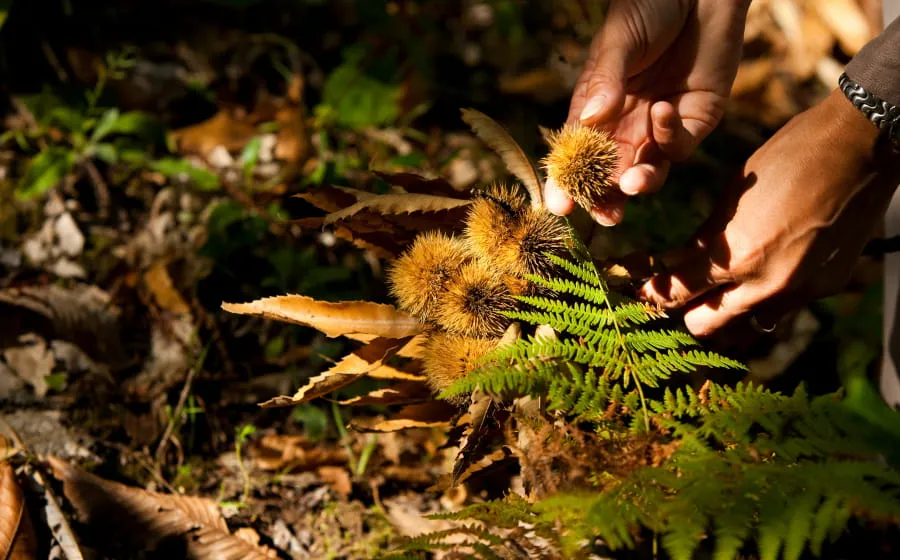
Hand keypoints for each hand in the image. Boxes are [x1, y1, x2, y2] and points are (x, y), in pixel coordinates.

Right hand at [545, 0, 750, 224]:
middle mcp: (627, 123)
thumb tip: (590, 119)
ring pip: (648, 171)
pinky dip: (670, 137)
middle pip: (611, 174)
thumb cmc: (649, 6)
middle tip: (604, 215)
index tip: (559, 206)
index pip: (578, 154)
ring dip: (640, 183)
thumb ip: (606, 81)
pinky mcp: (697, 119)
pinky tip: (663, 110)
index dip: (568, 182)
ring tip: (633, 183)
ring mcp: (661, 125)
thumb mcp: (619, 41)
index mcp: (598, 106)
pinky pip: (680, 146)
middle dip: (606, 199)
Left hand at [638, 89, 899, 336]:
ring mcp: (799, 292)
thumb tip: (674, 263)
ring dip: (725, 310)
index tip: (638, 284)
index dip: (651, 289)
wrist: (863, 149)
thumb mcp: (732, 196)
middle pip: (703, 324)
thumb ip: (704, 240)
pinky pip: (781, 308)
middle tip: (678, 288)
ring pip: (743, 324)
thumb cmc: (789, 159)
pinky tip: (761, 270)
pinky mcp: (825, 288)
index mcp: (737, 255)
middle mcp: (767, 285)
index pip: (676, 291)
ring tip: (717, 285)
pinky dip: (763, 297)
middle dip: (685, 308)